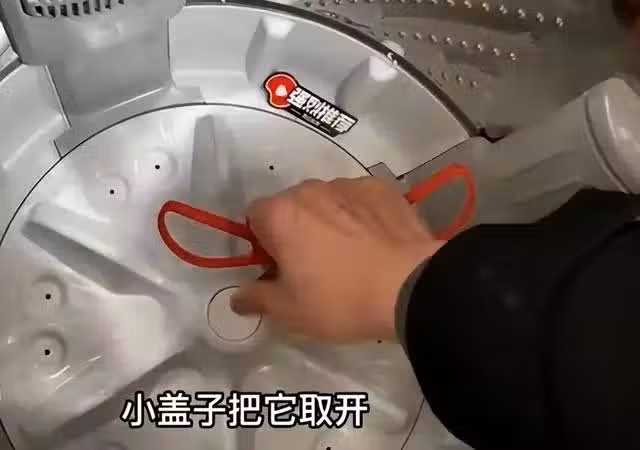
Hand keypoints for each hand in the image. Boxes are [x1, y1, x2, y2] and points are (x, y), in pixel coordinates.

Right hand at [231, 177, 444, 342]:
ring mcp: (349, 184)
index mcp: (280, 213)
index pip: (253, 216)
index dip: (262, 243)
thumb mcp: (289, 311)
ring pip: (326, 200)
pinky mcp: (382, 188)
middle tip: (314, 266)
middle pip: (290, 206)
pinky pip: (359, 199)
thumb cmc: (340, 300)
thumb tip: (238, 296)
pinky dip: (360, 214)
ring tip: (351, 254)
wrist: (410, 287)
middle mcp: (310, 188)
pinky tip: (375, 241)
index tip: (278, 267)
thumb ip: (256, 298)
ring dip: (328, 219)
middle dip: (295, 230)